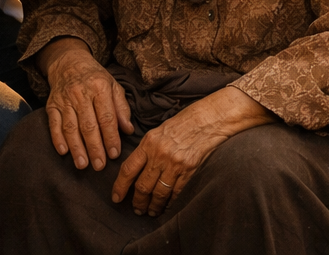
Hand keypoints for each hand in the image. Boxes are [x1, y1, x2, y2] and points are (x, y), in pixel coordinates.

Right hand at [41, 39, 131, 171]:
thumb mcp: (114, 86)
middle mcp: (82, 95)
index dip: (111, 137)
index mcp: (100, 89)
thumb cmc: (96, 78)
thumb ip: (122, 108)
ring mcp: (65, 101)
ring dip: (77, 148)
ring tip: (83, 164)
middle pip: (89, 125)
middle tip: (99, 165)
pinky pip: (54, 125)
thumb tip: (128, 130)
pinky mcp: (51, 106)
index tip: (114, 154)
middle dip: (95, 148)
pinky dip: (58, 139)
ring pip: (71, 128)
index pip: (107, 117)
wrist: (69, 63)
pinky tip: (64, 152)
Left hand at [111, 87, 268, 215]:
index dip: (119, 187)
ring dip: (154, 206)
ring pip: (158, 193)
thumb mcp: (161, 129)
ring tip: (152, 211)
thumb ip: (148, 148)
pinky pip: (176, 192)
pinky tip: (168, 205)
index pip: (128, 170)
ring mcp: (175, 163)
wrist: (212, 117)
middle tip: (137, 209)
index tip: (116, 198)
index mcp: (149, 142)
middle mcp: (160, 154)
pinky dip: (171, 201)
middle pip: (142, 186)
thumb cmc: (187, 120)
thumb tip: (138, 168)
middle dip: (138, 202)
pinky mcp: (190, 169)